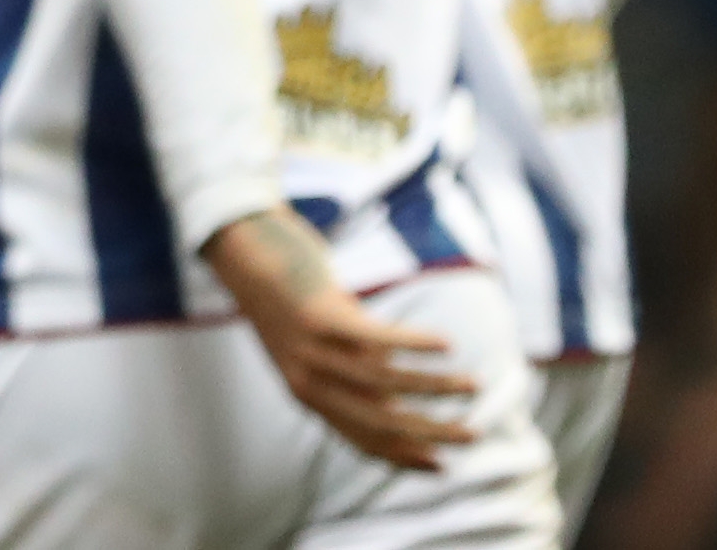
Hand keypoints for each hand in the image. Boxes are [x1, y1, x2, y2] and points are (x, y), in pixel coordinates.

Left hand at [203, 207, 477, 471]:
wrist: (242, 250)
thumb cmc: (288, 297)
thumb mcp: (318, 346)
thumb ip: (352, 375)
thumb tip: (400, 401)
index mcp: (307, 394)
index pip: (360, 441)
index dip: (402, 458)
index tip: (442, 465)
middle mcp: (308, 380)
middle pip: (378, 421)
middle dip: (430, 433)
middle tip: (473, 436)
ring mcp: (312, 350)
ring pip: (384, 381)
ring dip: (435, 386)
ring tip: (473, 384)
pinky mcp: (319, 315)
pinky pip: (376, 339)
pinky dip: (414, 343)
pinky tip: (446, 344)